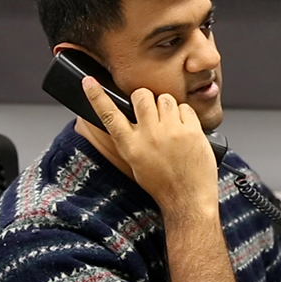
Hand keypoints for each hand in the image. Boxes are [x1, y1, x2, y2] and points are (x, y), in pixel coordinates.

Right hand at [82, 76, 218, 220]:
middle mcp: (149, 136)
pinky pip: (185, 108)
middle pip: (141, 96)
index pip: (109, 115)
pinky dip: (185, 115)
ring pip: (165, 98)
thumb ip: (131, 139)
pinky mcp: (191, 131)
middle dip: (145, 98)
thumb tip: (128, 117)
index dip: (97, 96)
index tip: (89, 81)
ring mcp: (171, 132)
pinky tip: (186, 130)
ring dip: (167, 106)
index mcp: (131, 146)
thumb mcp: (136, 163)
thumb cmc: (163, 184)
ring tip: (171, 124)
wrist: (188, 199)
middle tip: (151, 110)